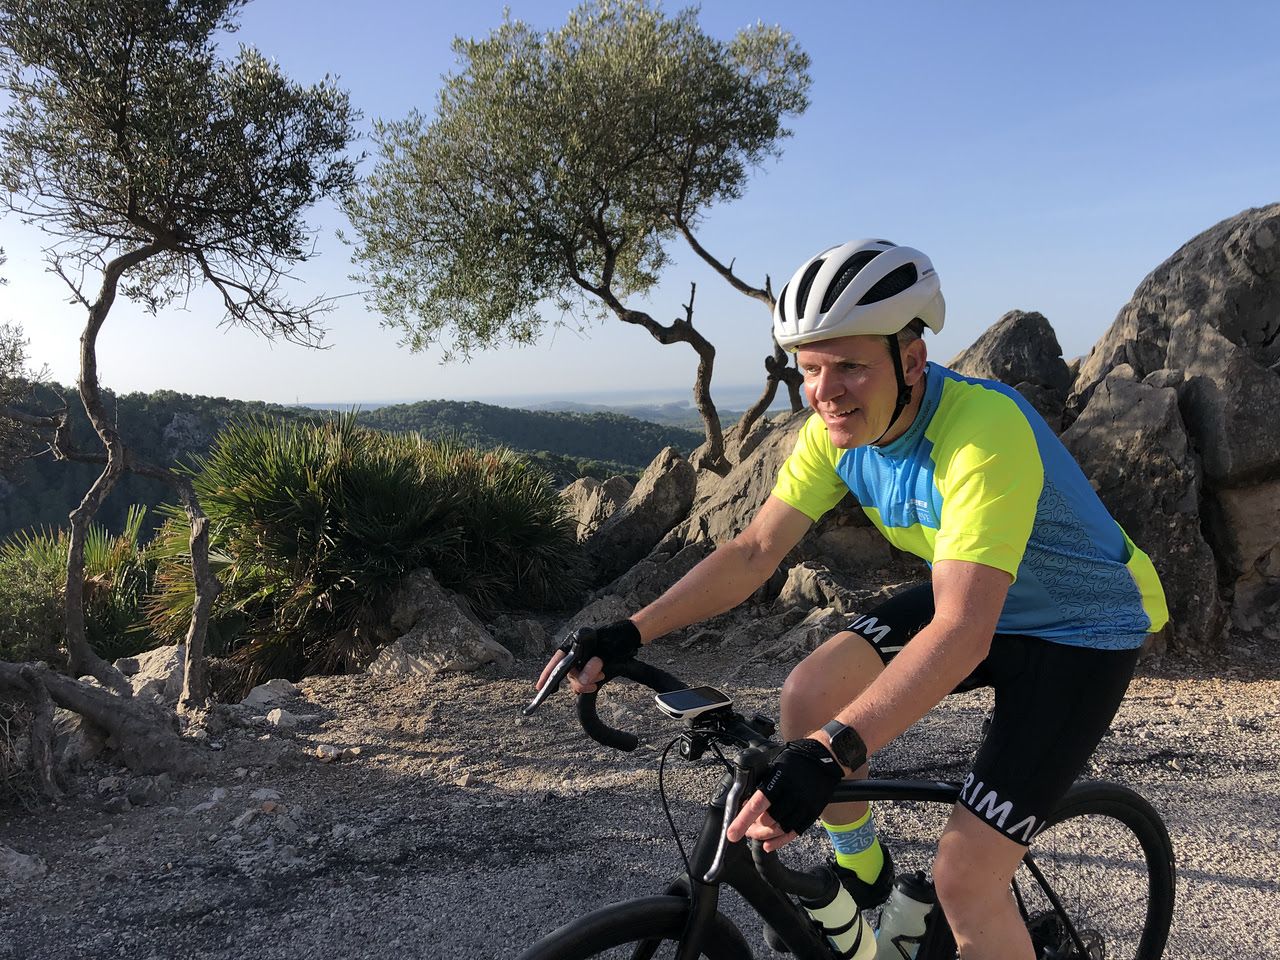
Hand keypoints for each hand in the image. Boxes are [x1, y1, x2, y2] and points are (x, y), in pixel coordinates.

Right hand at [534, 620, 641, 695]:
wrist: (630, 637)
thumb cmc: (616, 639)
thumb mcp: (605, 653)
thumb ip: (592, 667)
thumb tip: (582, 681)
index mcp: (573, 643)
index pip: (557, 661)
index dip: (547, 674)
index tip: (540, 688)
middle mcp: (574, 652)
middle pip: (567, 673)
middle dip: (579, 680)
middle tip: (593, 684)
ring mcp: (582, 659)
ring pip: (577, 678)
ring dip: (586, 682)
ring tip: (601, 676)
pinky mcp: (590, 666)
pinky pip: (584, 678)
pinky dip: (589, 682)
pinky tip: (596, 682)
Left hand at [726, 738, 842, 850]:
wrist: (822, 759)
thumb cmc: (793, 761)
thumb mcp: (773, 766)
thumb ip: (761, 785)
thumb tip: (744, 803)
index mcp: (780, 780)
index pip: (758, 804)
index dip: (743, 820)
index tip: (732, 833)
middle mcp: (793, 795)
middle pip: (768, 821)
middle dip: (752, 827)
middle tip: (745, 826)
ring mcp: (804, 806)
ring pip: (779, 829)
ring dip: (764, 835)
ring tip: (754, 834)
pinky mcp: (811, 814)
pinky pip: (793, 833)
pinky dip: (779, 841)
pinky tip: (768, 845)